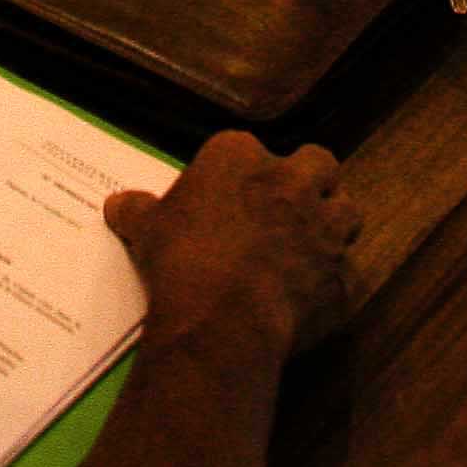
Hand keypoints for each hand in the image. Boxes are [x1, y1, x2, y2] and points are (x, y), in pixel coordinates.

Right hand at [101, 131, 359, 365]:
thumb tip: (120, 204)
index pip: (248, 147)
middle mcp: (294, 183)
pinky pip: (342, 277)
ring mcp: (326, 230)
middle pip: (318, 165)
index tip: (227, 194)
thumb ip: (139, 210)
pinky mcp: (341, 279)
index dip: (241, 172)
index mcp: (242, 158)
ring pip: (347, 212)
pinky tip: (305, 300)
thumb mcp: (147, 228)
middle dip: (309, 181)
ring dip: (332, 225)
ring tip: (305, 247)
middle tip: (285, 206)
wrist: (223, 320)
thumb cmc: (182, 259)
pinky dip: (327, 286)